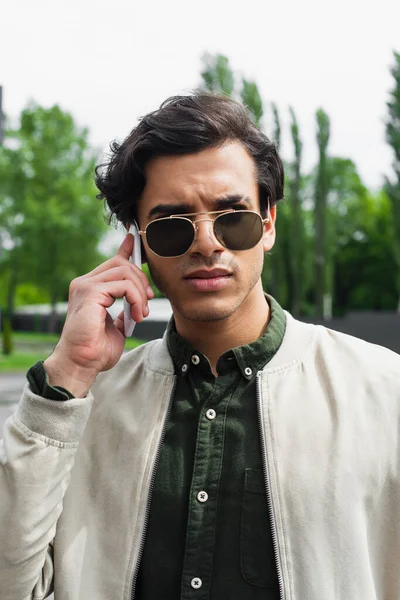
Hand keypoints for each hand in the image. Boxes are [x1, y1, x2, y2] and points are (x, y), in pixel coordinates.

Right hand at [44, 233, 153, 394]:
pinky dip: (136, 299)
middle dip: (142, 281)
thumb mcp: (116, 325)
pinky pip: (124, 285)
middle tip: (147, 304)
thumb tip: (137, 301)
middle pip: (122, 264)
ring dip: (141, 293)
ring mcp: (86, 286)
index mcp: (90, 288)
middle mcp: (85, 283)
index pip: (112, 261)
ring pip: (126, 272)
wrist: (81, 364)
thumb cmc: (96, 350)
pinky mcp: (90, 292)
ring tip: (141, 314)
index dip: (127, 250)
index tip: (136, 241)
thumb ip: (124, 309)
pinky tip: (135, 315)